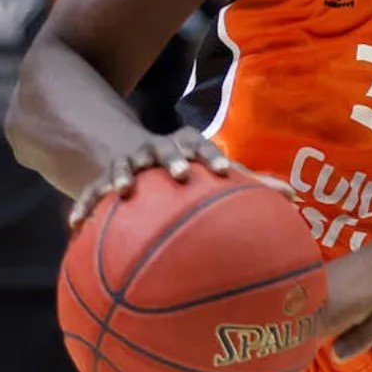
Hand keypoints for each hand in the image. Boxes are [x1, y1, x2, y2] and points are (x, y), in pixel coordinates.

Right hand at [68, 127, 289, 227]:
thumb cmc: (187, 167)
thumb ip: (251, 184)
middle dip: (173, 159)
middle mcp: (157, 149)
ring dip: (125, 174)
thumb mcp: (212, 171)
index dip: (213, 156)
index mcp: (186, 146)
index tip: (223, 171)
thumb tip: (295, 198)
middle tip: (182, 174)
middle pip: (165, 150)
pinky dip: (84, 206)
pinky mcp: (103, 178)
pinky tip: (76, 225)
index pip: (202, 145)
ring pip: (125, 164)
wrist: (132, 151)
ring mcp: (128, 161)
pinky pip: (92, 193)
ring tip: (124, 189)